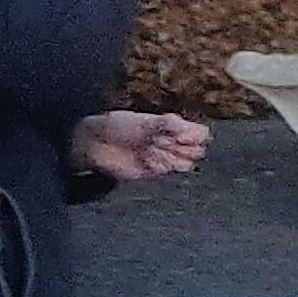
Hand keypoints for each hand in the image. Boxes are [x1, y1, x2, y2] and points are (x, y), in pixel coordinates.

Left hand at [71, 110, 209, 183]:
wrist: (96, 143)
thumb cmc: (120, 125)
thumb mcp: (146, 121)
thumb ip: (172, 125)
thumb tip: (197, 133)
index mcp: (173, 126)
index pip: (201, 134)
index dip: (196, 137)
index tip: (182, 135)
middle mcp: (172, 143)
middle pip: (196, 152)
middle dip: (185, 149)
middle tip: (163, 143)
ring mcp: (164, 158)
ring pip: (185, 165)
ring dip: (174, 160)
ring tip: (153, 152)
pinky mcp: (154, 173)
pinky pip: (169, 175)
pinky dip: (162, 169)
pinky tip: (147, 162)